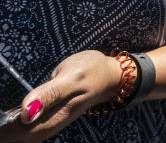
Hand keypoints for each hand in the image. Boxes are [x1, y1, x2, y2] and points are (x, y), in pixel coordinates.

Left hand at [0, 51, 120, 142]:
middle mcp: (52, 124)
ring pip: (23, 135)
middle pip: (20, 137)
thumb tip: (26, 113)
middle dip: (5, 133)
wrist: (111, 74)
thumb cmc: (92, 71)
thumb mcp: (73, 76)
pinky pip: (28, 129)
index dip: (5, 130)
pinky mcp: (49, 117)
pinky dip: (14, 128)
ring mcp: (51, 121)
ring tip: (0, 125)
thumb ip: (50, 94)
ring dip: (9, 131)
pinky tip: (8, 122)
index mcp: (57, 116)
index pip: (21, 131)